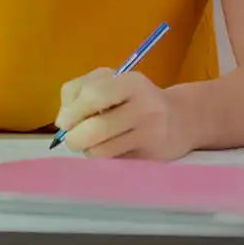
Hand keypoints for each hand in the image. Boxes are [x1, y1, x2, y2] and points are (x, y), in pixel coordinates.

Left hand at [54, 68, 193, 160]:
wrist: (181, 119)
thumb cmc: (134, 98)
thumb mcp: (109, 82)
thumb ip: (78, 91)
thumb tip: (62, 121)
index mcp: (131, 82)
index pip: (94, 95)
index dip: (73, 111)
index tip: (63, 122)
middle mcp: (145, 107)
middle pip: (98, 127)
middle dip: (75, 137)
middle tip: (71, 140)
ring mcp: (151, 134)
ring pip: (104, 150)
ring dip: (89, 150)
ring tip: (91, 144)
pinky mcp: (153, 157)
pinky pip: (116, 162)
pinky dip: (105, 159)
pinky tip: (110, 149)